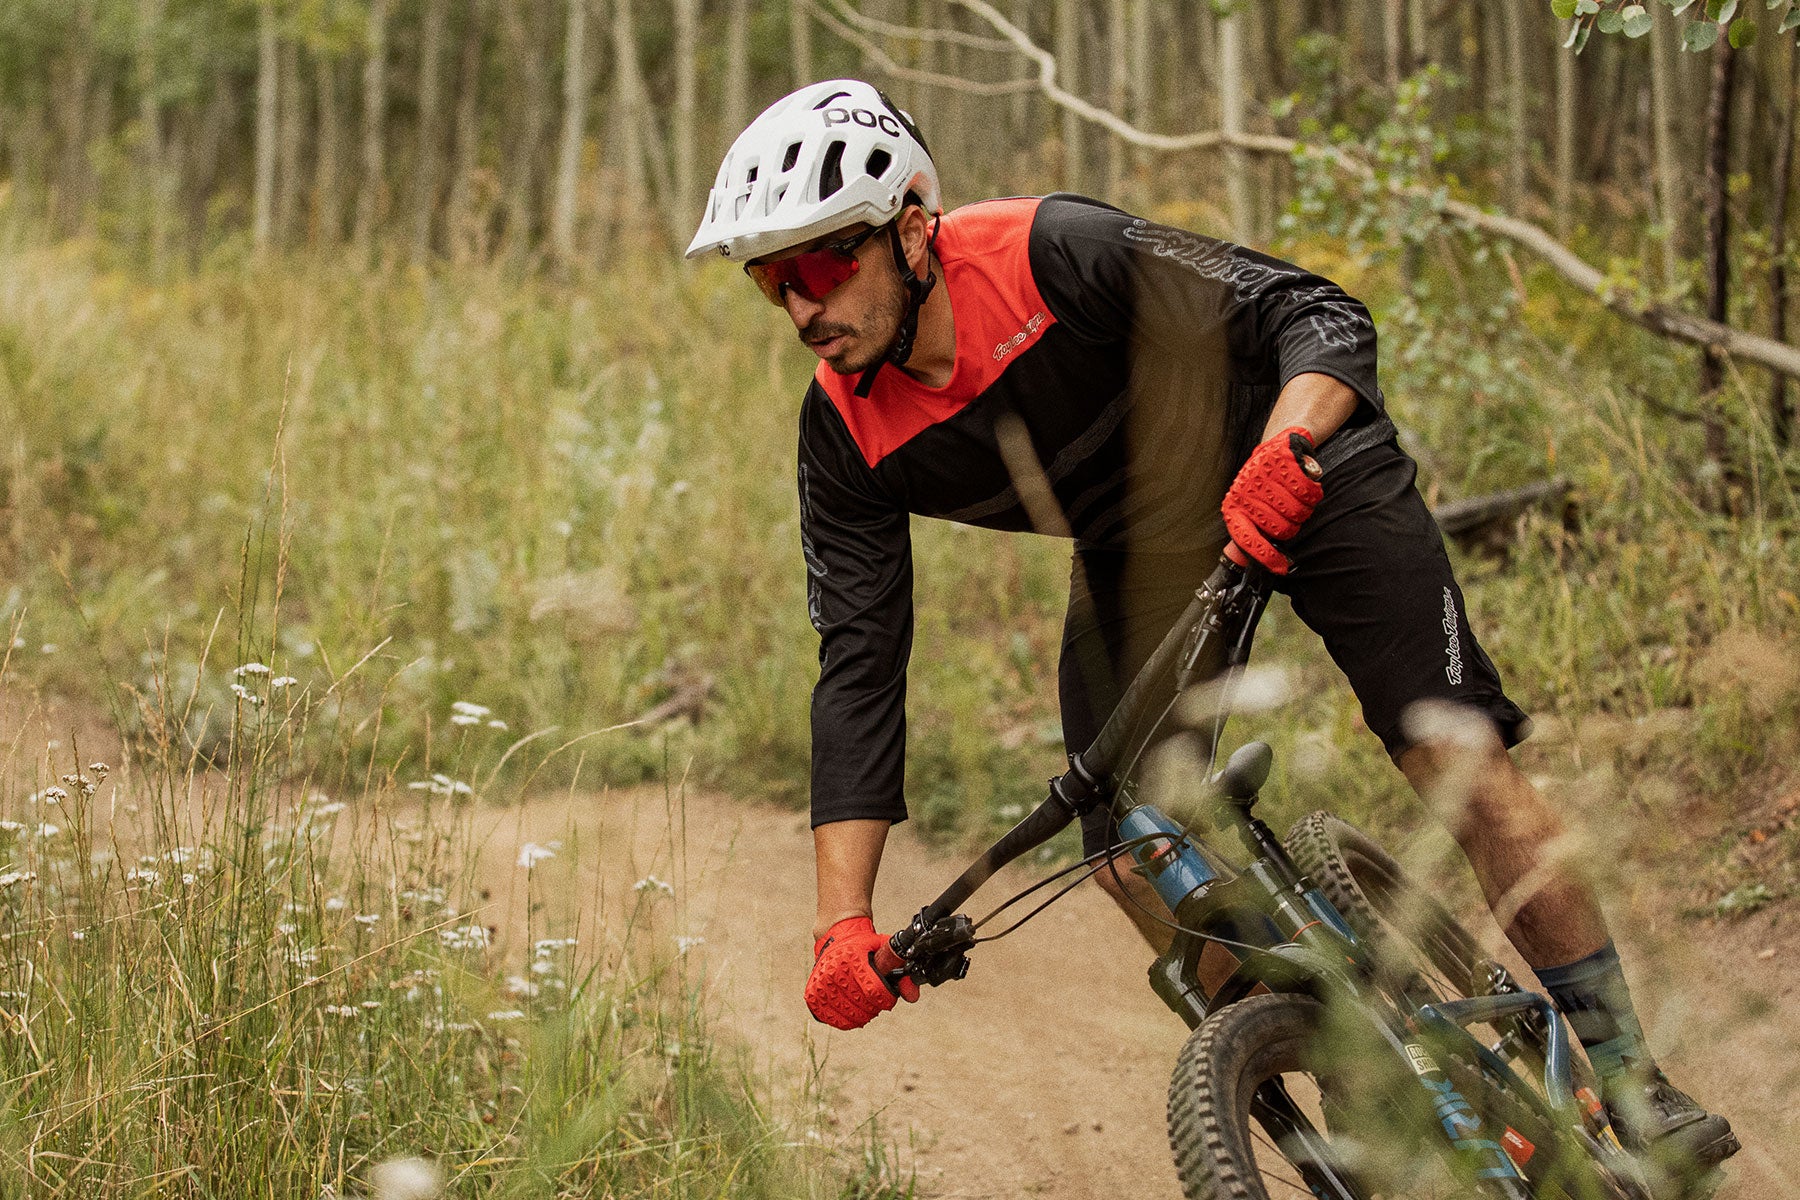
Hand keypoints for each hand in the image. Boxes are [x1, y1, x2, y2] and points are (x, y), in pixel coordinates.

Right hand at [805, 916, 919, 1029]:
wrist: (835, 934)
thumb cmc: (862, 943)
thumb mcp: (884, 948)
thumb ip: (901, 970)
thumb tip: (913, 996)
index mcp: (853, 960)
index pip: (875, 992)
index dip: (886, 999)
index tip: (887, 998)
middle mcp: (835, 972)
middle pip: (862, 1006)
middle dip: (874, 1007)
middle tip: (875, 1001)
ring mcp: (822, 984)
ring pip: (847, 1014)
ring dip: (860, 1015)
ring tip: (863, 1006)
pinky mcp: (813, 993)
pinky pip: (829, 1016)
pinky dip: (842, 1019)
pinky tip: (848, 1011)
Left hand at [1222, 426, 1323, 575]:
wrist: (1278, 443)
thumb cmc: (1264, 481)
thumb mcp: (1251, 506)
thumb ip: (1252, 529)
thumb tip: (1248, 562)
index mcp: (1235, 507)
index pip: (1247, 540)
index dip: (1265, 556)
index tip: (1281, 568)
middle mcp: (1247, 493)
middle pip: (1282, 530)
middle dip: (1292, 526)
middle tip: (1289, 514)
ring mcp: (1264, 477)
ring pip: (1297, 513)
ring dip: (1304, 509)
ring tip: (1296, 498)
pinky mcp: (1284, 461)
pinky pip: (1308, 493)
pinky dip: (1313, 493)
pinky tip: (1308, 487)